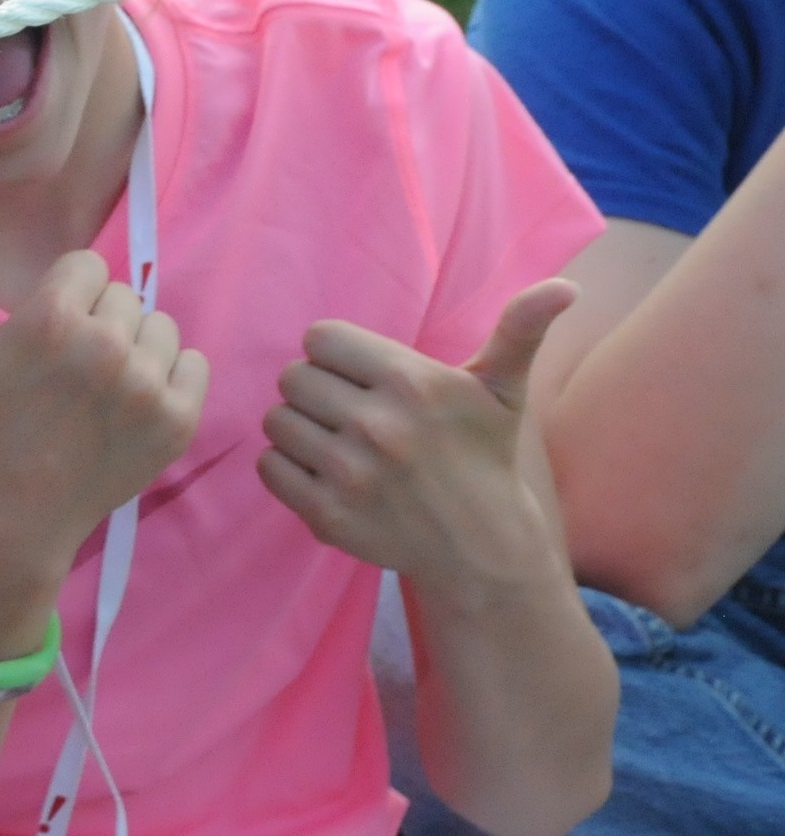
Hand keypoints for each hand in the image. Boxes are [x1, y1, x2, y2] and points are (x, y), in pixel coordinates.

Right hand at [0, 231, 206, 591]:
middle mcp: (105, 344)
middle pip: (125, 295)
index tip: (52, 330)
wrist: (15, 509)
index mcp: (51, 318)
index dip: (68, 293)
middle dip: (101, 318)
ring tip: (105, 383)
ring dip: (138, 346)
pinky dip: (172, 376)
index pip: (88, 265)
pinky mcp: (178, 420)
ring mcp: (147, 385)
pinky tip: (136, 399)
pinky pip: (195, 364)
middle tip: (73, 365)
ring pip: (161, 327)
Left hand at [260, 281, 577, 592]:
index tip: (364, 378)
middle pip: (292, 377)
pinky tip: (326, 474)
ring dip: (300, 428)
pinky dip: (288, 468)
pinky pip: (269, 466)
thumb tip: (567, 285)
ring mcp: (349, 474)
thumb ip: (520, 329)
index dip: (337, 356)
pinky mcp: (327, 515)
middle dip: (317, 391)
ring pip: (277, 420)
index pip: (320, 338)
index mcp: (411, 383)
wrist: (485, 550)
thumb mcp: (504, 391)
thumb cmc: (486, 457)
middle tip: (351, 413)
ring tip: (340, 443)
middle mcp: (376, 426)